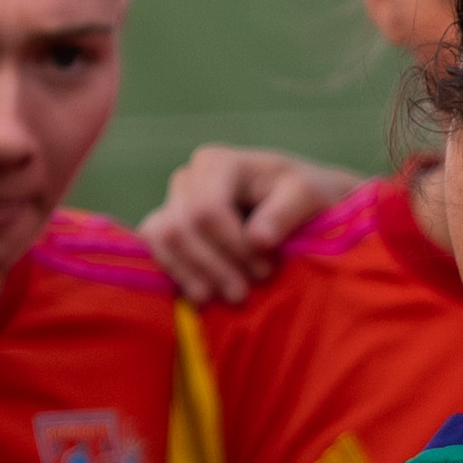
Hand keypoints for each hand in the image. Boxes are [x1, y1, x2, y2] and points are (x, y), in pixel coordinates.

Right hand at [137, 146, 361, 302]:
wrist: (297, 206)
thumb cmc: (304, 197)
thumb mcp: (309, 196)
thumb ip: (285, 213)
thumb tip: (257, 239)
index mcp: (218, 163)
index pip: (207, 209)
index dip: (231, 246)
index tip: (265, 271)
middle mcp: (189, 178)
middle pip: (181, 227)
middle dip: (213, 266)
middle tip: (244, 294)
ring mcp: (173, 203)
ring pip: (162, 240)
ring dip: (191, 274)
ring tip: (224, 299)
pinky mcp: (167, 229)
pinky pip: (154, 250)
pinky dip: (176, 274)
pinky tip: (203, 295)